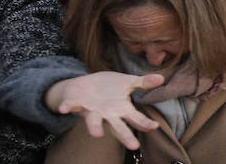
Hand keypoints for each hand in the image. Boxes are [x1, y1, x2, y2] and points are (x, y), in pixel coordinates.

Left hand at [45, 71, 164, 150]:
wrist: (84, 85)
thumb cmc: (108, 87)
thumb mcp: (127, 82)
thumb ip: (143, 82)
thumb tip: (162, 78)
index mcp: (120, 109)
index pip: (135, 118)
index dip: (144, 123)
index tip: (154, 126)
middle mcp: (107, 114)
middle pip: (117, 127)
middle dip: (125, 136)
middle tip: (133, 146)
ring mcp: (91, 111)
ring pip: (93, 122)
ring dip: (94, 128)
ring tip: (98, 135)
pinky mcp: (76, 104)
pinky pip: (71, 106)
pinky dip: (67, 107)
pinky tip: (63, 109)